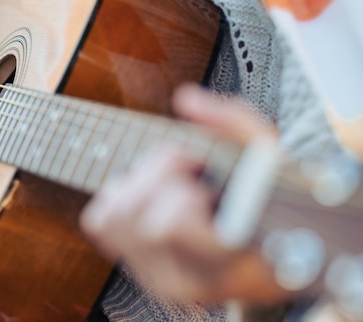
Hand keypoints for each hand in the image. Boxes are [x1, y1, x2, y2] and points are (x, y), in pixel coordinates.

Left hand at [79, 84, 286, 303]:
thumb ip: (232, 122)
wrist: (280, 254)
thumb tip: (184, 98)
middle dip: (159, 176)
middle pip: (133, 212)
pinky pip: (99, 221)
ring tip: (173, 187)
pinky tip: (154, 198)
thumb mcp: (269, 156)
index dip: (182, 187)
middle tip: (191, 177)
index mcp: (225, 262)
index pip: (170, 223)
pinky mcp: (139, 269)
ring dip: (137, 185)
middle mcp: (185, 281)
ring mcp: (157, 278)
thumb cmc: (274, 204)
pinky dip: (119, 199)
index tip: (206, 180)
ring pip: (108, 216)